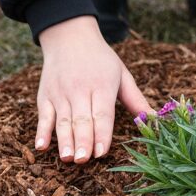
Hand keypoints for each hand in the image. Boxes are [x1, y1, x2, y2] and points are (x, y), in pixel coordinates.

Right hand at [35, 16, 152, 163]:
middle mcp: (80, 90)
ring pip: (62, 120)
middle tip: (83, 159)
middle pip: (81, 119)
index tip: (102, 152)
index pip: (102, 113)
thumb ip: (136, 100)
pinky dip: (41, 131)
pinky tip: (41, 146)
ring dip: (64, 140)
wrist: (69, 36)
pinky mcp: (45, 96)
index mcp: (102, 85)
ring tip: (67, 158)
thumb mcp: (121, 75)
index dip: (102, 133)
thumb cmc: (101, 60)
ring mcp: (60, 93)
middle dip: (82, 140)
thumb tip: (154, 120)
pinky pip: (43, 116)